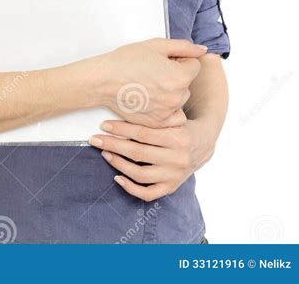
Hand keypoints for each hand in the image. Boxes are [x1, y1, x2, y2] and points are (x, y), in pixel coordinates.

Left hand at [88, 117, 215, 201]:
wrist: (202, 144)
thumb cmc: (180, 126)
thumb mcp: (174, 117)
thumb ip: (155, 114)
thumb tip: (123, 103)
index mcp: (178, 137)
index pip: (143, 134)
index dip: (121, 129)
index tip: (104, 125)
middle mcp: (177, 158)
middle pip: (138, 153)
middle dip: (113, 145)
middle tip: (96, 139)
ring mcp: (174, 176)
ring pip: (140, 174)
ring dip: (118, 164)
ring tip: (105, 153)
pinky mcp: (171, 188)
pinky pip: (148, 193)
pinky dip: (130, 188)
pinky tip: (117, 177)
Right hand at [96, 38, 206, 127]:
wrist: (103, 80)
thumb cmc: (126, 60)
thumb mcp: (156, 45)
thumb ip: (184, 47)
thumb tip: (203, 50)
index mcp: (180, 76)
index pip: (193, 66)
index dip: (179, 60)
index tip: (163, 61)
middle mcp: (177, 96)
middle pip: (187, 83)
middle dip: (175, 76)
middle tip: (153, 72)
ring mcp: (167, 112)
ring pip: (178, 99)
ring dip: (170, 93)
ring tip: (149, 85)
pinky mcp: (157, 123)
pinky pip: (171, 116)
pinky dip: (164, 108)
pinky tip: (149, 98)